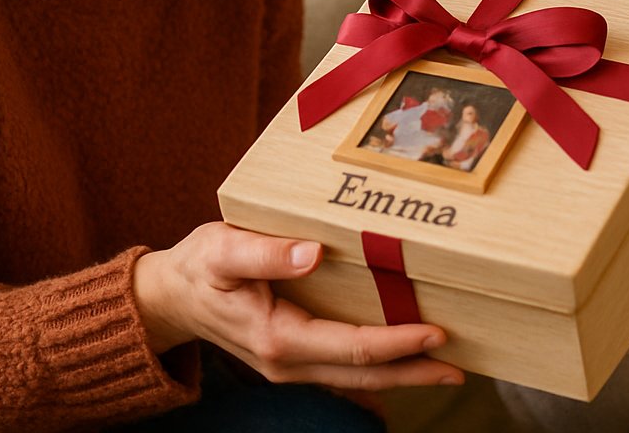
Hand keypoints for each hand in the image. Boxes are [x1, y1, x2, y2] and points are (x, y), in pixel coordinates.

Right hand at [133, 222, 464, 389]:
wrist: (170, 296)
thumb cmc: (199, 266)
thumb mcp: (223, 250)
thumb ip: (267, 252)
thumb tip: (312, 252)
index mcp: (277, 336)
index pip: (350, 346)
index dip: (396, 342)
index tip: (435, 331)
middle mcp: (288, 360)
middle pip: (363, 374)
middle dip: (414, 371)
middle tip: (459, 365)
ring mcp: (290, 364)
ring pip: (357, 378)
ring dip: (402, 373)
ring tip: (447, 366)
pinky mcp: (293, 357)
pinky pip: (343, 369)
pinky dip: (378, 366)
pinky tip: (404, 358)